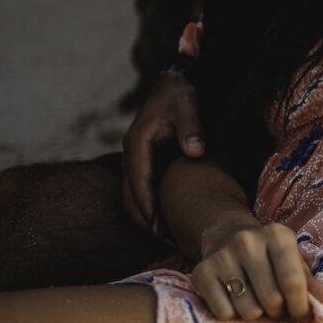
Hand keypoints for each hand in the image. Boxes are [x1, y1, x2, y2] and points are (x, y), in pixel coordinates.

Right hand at [122, 71, 205, 230]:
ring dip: (145, 216)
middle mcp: (131, 151)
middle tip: (165, 240)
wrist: (174, 82)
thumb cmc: (182, 93)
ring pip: (131, 194)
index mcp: (137, 141)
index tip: (158, 227)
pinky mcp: (143, 160)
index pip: (139, 181)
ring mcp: (135, 156)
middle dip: (144, 219)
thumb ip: (192, 127)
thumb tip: (193, 152)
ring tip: (165, 236)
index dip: (147, 206)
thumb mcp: (188, 105)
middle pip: (129, 194)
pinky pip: (140, 188)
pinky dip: (149, 205)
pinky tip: (166, 218)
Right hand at [191, 220, 322, 320]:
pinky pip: (224, 313)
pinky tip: (235, 298)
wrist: (225, 235)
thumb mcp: (294, 262)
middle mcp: (247, 241)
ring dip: (256, 314)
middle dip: (278, 311)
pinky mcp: (201, 272)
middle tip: (275, 305)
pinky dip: (233, 315)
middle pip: (271, 300)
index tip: (300, 313)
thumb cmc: (270, 256)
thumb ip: (313, 284)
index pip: (292, 281)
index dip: (300, 306)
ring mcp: (222, 256)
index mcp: (278, 235)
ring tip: (255, 299)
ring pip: (248, 310)